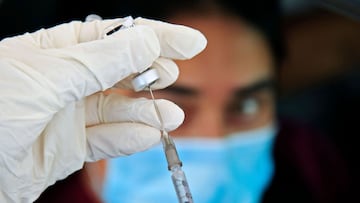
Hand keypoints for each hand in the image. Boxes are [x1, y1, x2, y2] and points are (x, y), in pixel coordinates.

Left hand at [0, 17, 205, 201]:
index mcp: (57, 51)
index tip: (191, 43)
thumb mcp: (46, 76)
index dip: (155, 37)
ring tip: (170, 117)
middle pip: (121, 71)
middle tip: (170, 77)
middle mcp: (66, 80)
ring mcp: (69, 115)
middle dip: (150, 73)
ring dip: (147, 112)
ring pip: (118, 109)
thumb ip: (100, 62)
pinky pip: (107, 140)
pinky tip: (149, 135)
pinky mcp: (69, 148)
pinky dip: (129, 139)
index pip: (116, 37)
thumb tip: (147, 41)